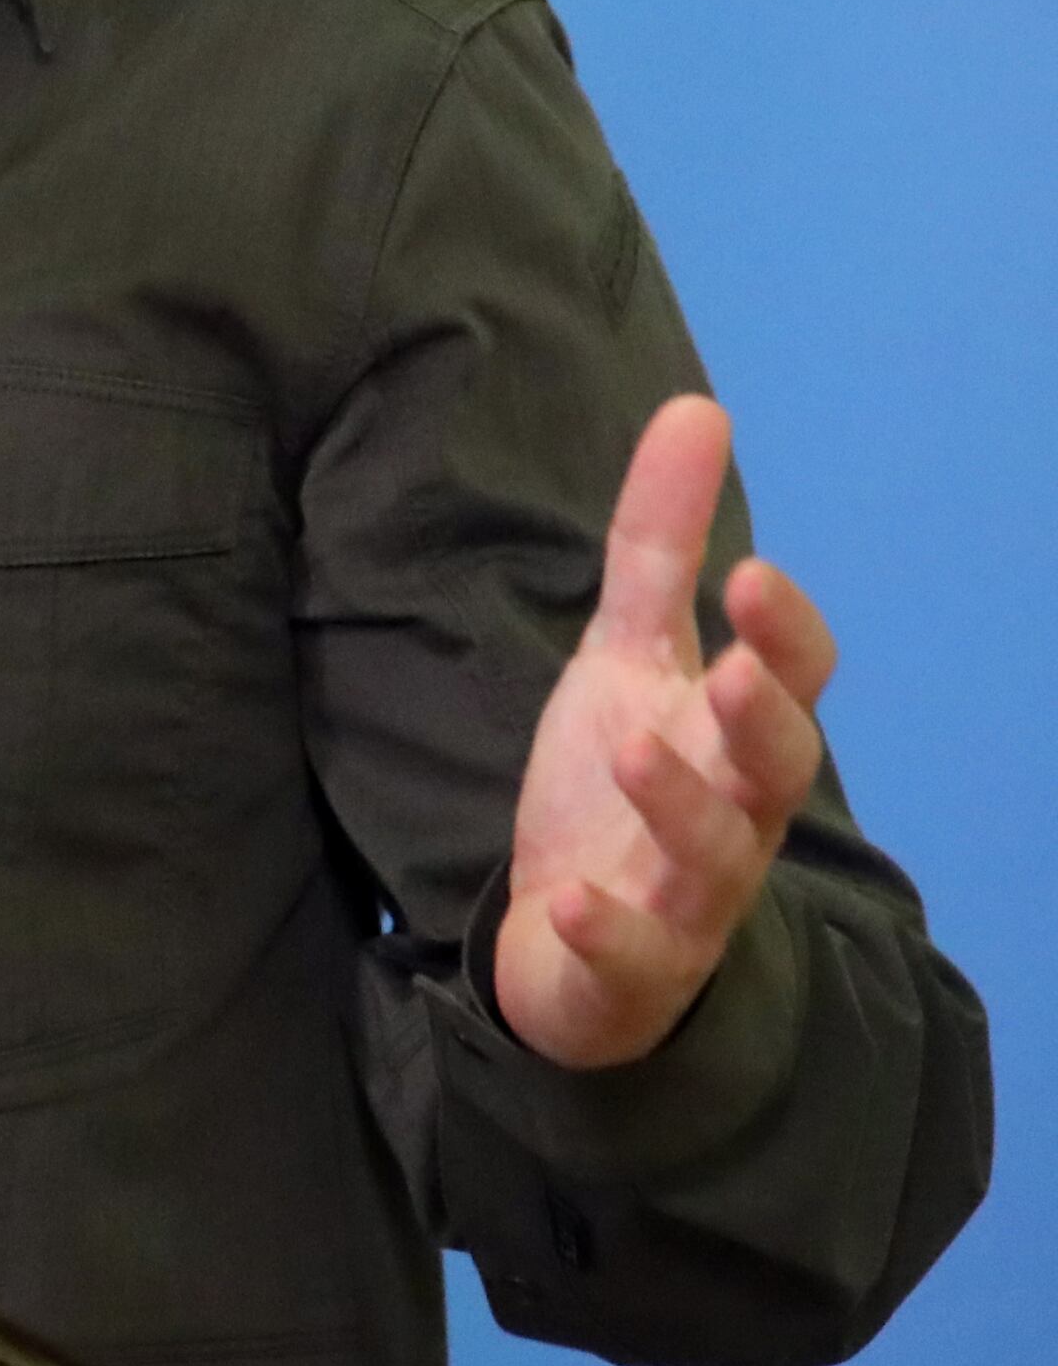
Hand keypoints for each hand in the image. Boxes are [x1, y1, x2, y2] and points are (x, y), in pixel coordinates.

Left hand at [491, 394, 834, 1070]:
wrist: (582, 940)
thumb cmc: (627, 780)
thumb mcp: (630, 652)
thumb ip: (659, 544)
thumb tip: (696, 406)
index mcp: (736, 732)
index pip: (794, 678)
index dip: (784, 634)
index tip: (753, 572)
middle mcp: (734, 809)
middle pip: (779, 768)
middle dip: (766, 719)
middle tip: (737, 670)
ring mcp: (688, 891)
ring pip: (714, 856)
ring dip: (680, 806)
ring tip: (633, 750)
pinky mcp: (632, 959)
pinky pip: (634, 950)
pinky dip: (608, 927)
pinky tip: (572, 899)